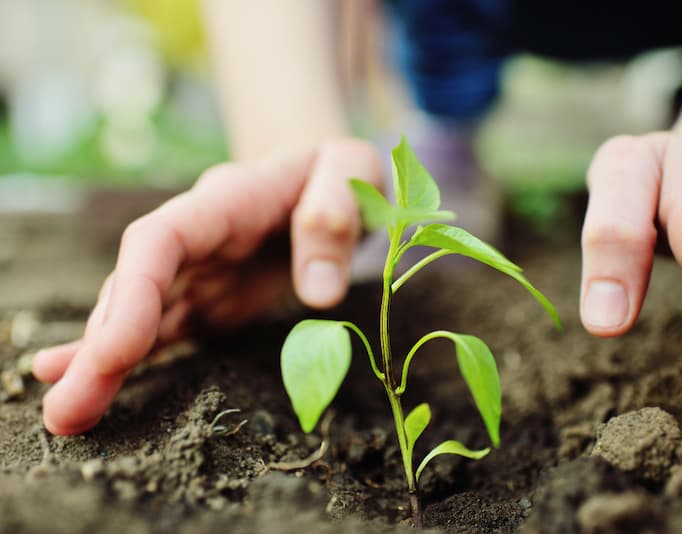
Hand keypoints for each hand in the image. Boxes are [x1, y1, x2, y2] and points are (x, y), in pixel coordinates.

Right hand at [33, 138, 382, 434]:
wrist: (327, 176)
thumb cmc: (342, 171)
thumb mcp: (353, 171)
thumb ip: (334, 218)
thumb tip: (321, 294)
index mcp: (226, 201)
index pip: (160, 240)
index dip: (133, 294)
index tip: (113, 350)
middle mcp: (198, 238)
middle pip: (134, 287)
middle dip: (100, 348)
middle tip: (66, 413)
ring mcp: (199, 270)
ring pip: (138, 315)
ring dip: (104, 364)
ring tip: (68, 416)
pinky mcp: (210, 298)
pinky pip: (162, 329)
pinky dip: (126, 357)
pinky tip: (86, 383)